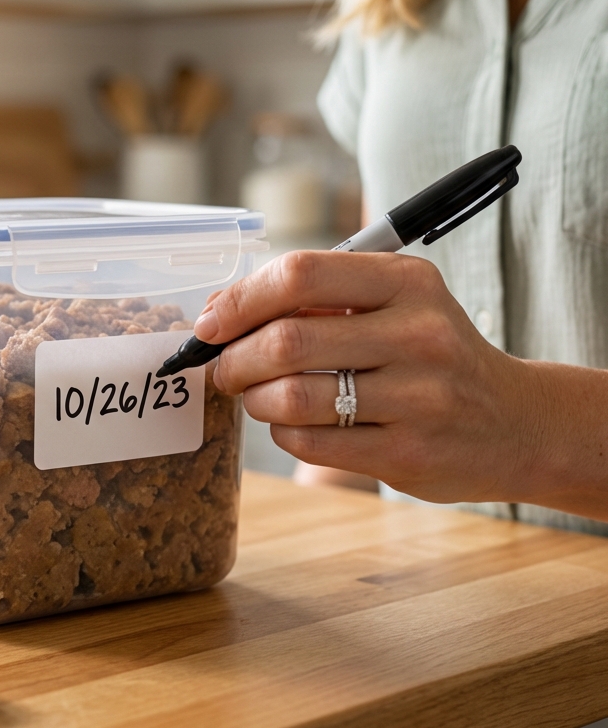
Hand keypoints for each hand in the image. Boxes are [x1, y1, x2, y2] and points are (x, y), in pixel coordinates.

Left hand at [195, 251, 560, 505]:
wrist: (516, 425)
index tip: (211, 322)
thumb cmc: (432, 357)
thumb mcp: (397, 304)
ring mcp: (417, 399)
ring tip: (259, 396)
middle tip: (224, 369)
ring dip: (254, 399)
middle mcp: (418, 334)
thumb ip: (319, 298)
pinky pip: (307, 442)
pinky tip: (295, 424)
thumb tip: (220, 311)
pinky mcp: (406, 453)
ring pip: (289, 398)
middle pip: (285, 341)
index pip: (300, 274)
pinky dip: (282, 432)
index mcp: (407, 282)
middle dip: (234, 359)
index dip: (240, 299)